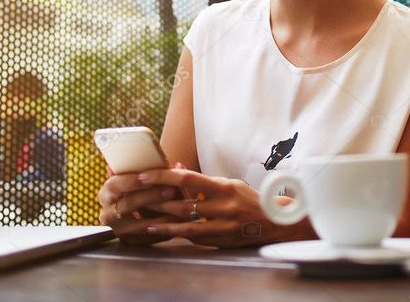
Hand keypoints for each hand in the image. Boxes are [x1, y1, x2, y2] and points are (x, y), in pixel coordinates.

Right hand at [97, 162, 188, 244]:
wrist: (130, 212)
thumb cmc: (138, 188)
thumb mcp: (138, 177)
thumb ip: (153, 171)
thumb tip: (179, 165)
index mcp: (107, 192)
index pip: (115, 185)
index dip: (131, 181)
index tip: (146, 176)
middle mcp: (108, 213)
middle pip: (129, 204)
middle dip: (151, 196)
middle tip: (171, 190)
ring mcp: (118, 229)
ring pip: (139, 224)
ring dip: (161, 216)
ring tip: (177, 208)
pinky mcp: (130, 241)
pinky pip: (148, 237)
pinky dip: (163, 230)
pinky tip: (177, 222)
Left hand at [133, 166, 314, 247]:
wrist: (274, 223)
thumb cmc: (249, 200)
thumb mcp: (229, 184)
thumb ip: (204, 182)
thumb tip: (177, 169)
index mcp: (223, 187)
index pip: (188, 179)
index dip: (164, 177)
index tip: (144, 176)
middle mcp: (222, 207)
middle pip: (182, 205)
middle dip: (156, 202)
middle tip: (135, 199)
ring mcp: (221, 226)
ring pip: (184, 225)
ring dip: (162, 224)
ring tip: (144, 222)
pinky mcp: (220, 241)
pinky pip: (194, 237)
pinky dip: (177, 234)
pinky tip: (162, 233)